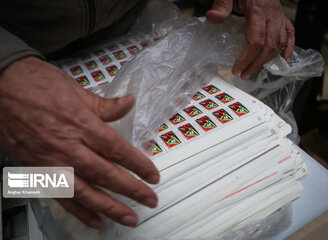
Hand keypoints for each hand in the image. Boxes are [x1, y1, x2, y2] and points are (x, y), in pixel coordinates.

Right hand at [0, 57, 159, 228]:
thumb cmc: (36, 84)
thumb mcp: (76, 89)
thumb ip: (105, 105)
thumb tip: (129, 103)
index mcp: (80, 123)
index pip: (117, 150)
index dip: (138, 164)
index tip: (153, 176)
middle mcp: (67, 146)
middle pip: (105, 174)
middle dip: (131, 190)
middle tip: (150, 200)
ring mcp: (51, 161)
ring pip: (85, 191)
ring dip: (109, 208)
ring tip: (129, 218)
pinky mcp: (37, 170)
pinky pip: (60, 196)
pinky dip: (78, 211)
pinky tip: (95, 221)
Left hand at [206, 0, 294, 78]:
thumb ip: (221, 6)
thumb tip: (212, 18)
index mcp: (258, 10)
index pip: (256, 41)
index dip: (247, 59)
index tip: (237, 69)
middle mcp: (272, 15)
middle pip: (268, 47)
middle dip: (256, 64)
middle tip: (244, 74)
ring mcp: (279, 17)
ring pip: (279, 43)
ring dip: (268, 60)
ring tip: (254, 69)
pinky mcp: (282, 17)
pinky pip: (290, 34)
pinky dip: (288, 48)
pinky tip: (283, 60)